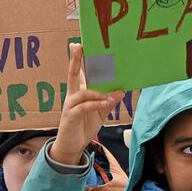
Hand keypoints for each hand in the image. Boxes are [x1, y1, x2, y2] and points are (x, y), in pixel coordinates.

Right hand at [49, 44, 123, 166]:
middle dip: (75, 60)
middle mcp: (72, 95)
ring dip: (98, 92)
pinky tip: (105, 103)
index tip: (78, 45)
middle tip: (77, 46)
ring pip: (82, 92)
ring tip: (111, 94)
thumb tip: (121, 90)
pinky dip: (96, 104)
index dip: (78, 59)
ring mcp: (70, 105)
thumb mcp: (100, 113)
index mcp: (79, 92)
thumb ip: (109, 101)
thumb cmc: (84, 125)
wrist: (72, 146)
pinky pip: (84, 107)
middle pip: (72, 74)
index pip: (78, 72)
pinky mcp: (71, 116)